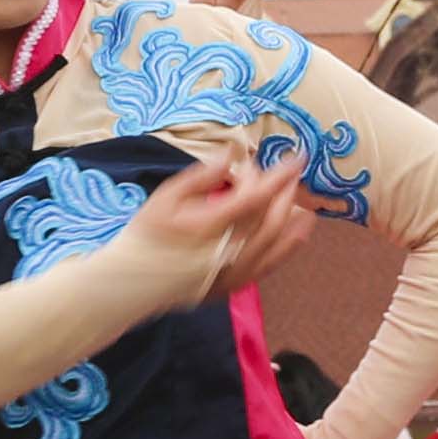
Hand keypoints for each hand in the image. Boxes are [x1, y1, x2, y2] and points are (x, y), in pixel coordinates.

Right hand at [120, 148, 316, 309]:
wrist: (135, 280)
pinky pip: (270, 265)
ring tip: (302, 198)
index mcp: (208, 225)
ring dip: (293, 217)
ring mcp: (233, 270)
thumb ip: (201, 175)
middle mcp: (226, 250)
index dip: (277, 177)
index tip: (295, 159)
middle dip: (285, 192)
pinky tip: (300, 232)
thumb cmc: (148, 234)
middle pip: (268, 218)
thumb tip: (230, 154)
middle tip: (292, 173)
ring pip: (274, 241)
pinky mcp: (235, 283)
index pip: (253, 197)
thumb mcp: (166, 196)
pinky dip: (289, 247)